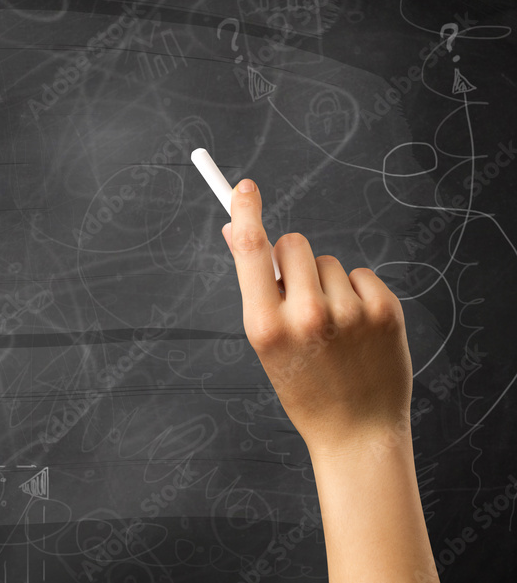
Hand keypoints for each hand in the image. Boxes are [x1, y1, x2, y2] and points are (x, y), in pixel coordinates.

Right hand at [221, 178, 412, 458]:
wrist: (356, 432)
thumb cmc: (303, 385)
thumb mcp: (265, 340)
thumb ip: (253, 285)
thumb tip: (236, 231)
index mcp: (266, 325)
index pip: (252, 251)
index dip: (246, 212)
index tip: (244, 188)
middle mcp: (307, 316)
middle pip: (294, 245)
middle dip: (291, 259)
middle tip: (297, 293)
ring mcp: (349, 314)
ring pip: (327, 262)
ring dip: (326, 283)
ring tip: (331, 326)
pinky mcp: (384, 312)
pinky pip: (360, 276)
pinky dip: (356, 293)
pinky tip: (356, 328)